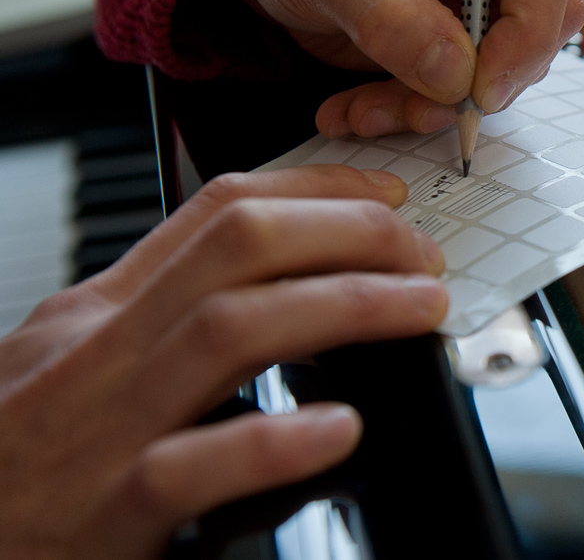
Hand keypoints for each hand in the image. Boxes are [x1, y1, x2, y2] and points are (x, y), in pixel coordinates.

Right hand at [0, 165, 445, 557]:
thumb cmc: (19, 461)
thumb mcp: (80, 367)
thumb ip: (166, 324)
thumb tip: (286, 288)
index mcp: (101, 313)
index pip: (217, 213)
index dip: (317, 190)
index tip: (387, 196)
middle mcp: (99, 352)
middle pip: (236, 251)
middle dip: (347, 234)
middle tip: (422, 253)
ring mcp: (97, 431)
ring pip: (228, 333)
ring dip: (342, 307)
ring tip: (419, 308)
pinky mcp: (100, 515)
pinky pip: (189, 467)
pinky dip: (273, 441)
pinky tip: (338, 428)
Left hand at [206, 0, 583, 137]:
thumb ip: (387, 18)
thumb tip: (459, 74)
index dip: (529, 26)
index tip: (482, 86)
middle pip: (546, 14)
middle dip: (488, 75)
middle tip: (426, 109)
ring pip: (512, 60)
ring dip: (442, 102)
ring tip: (364, 110)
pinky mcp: (467, 22)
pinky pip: (470, 81)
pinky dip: (420, 107)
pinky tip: (361, 108)